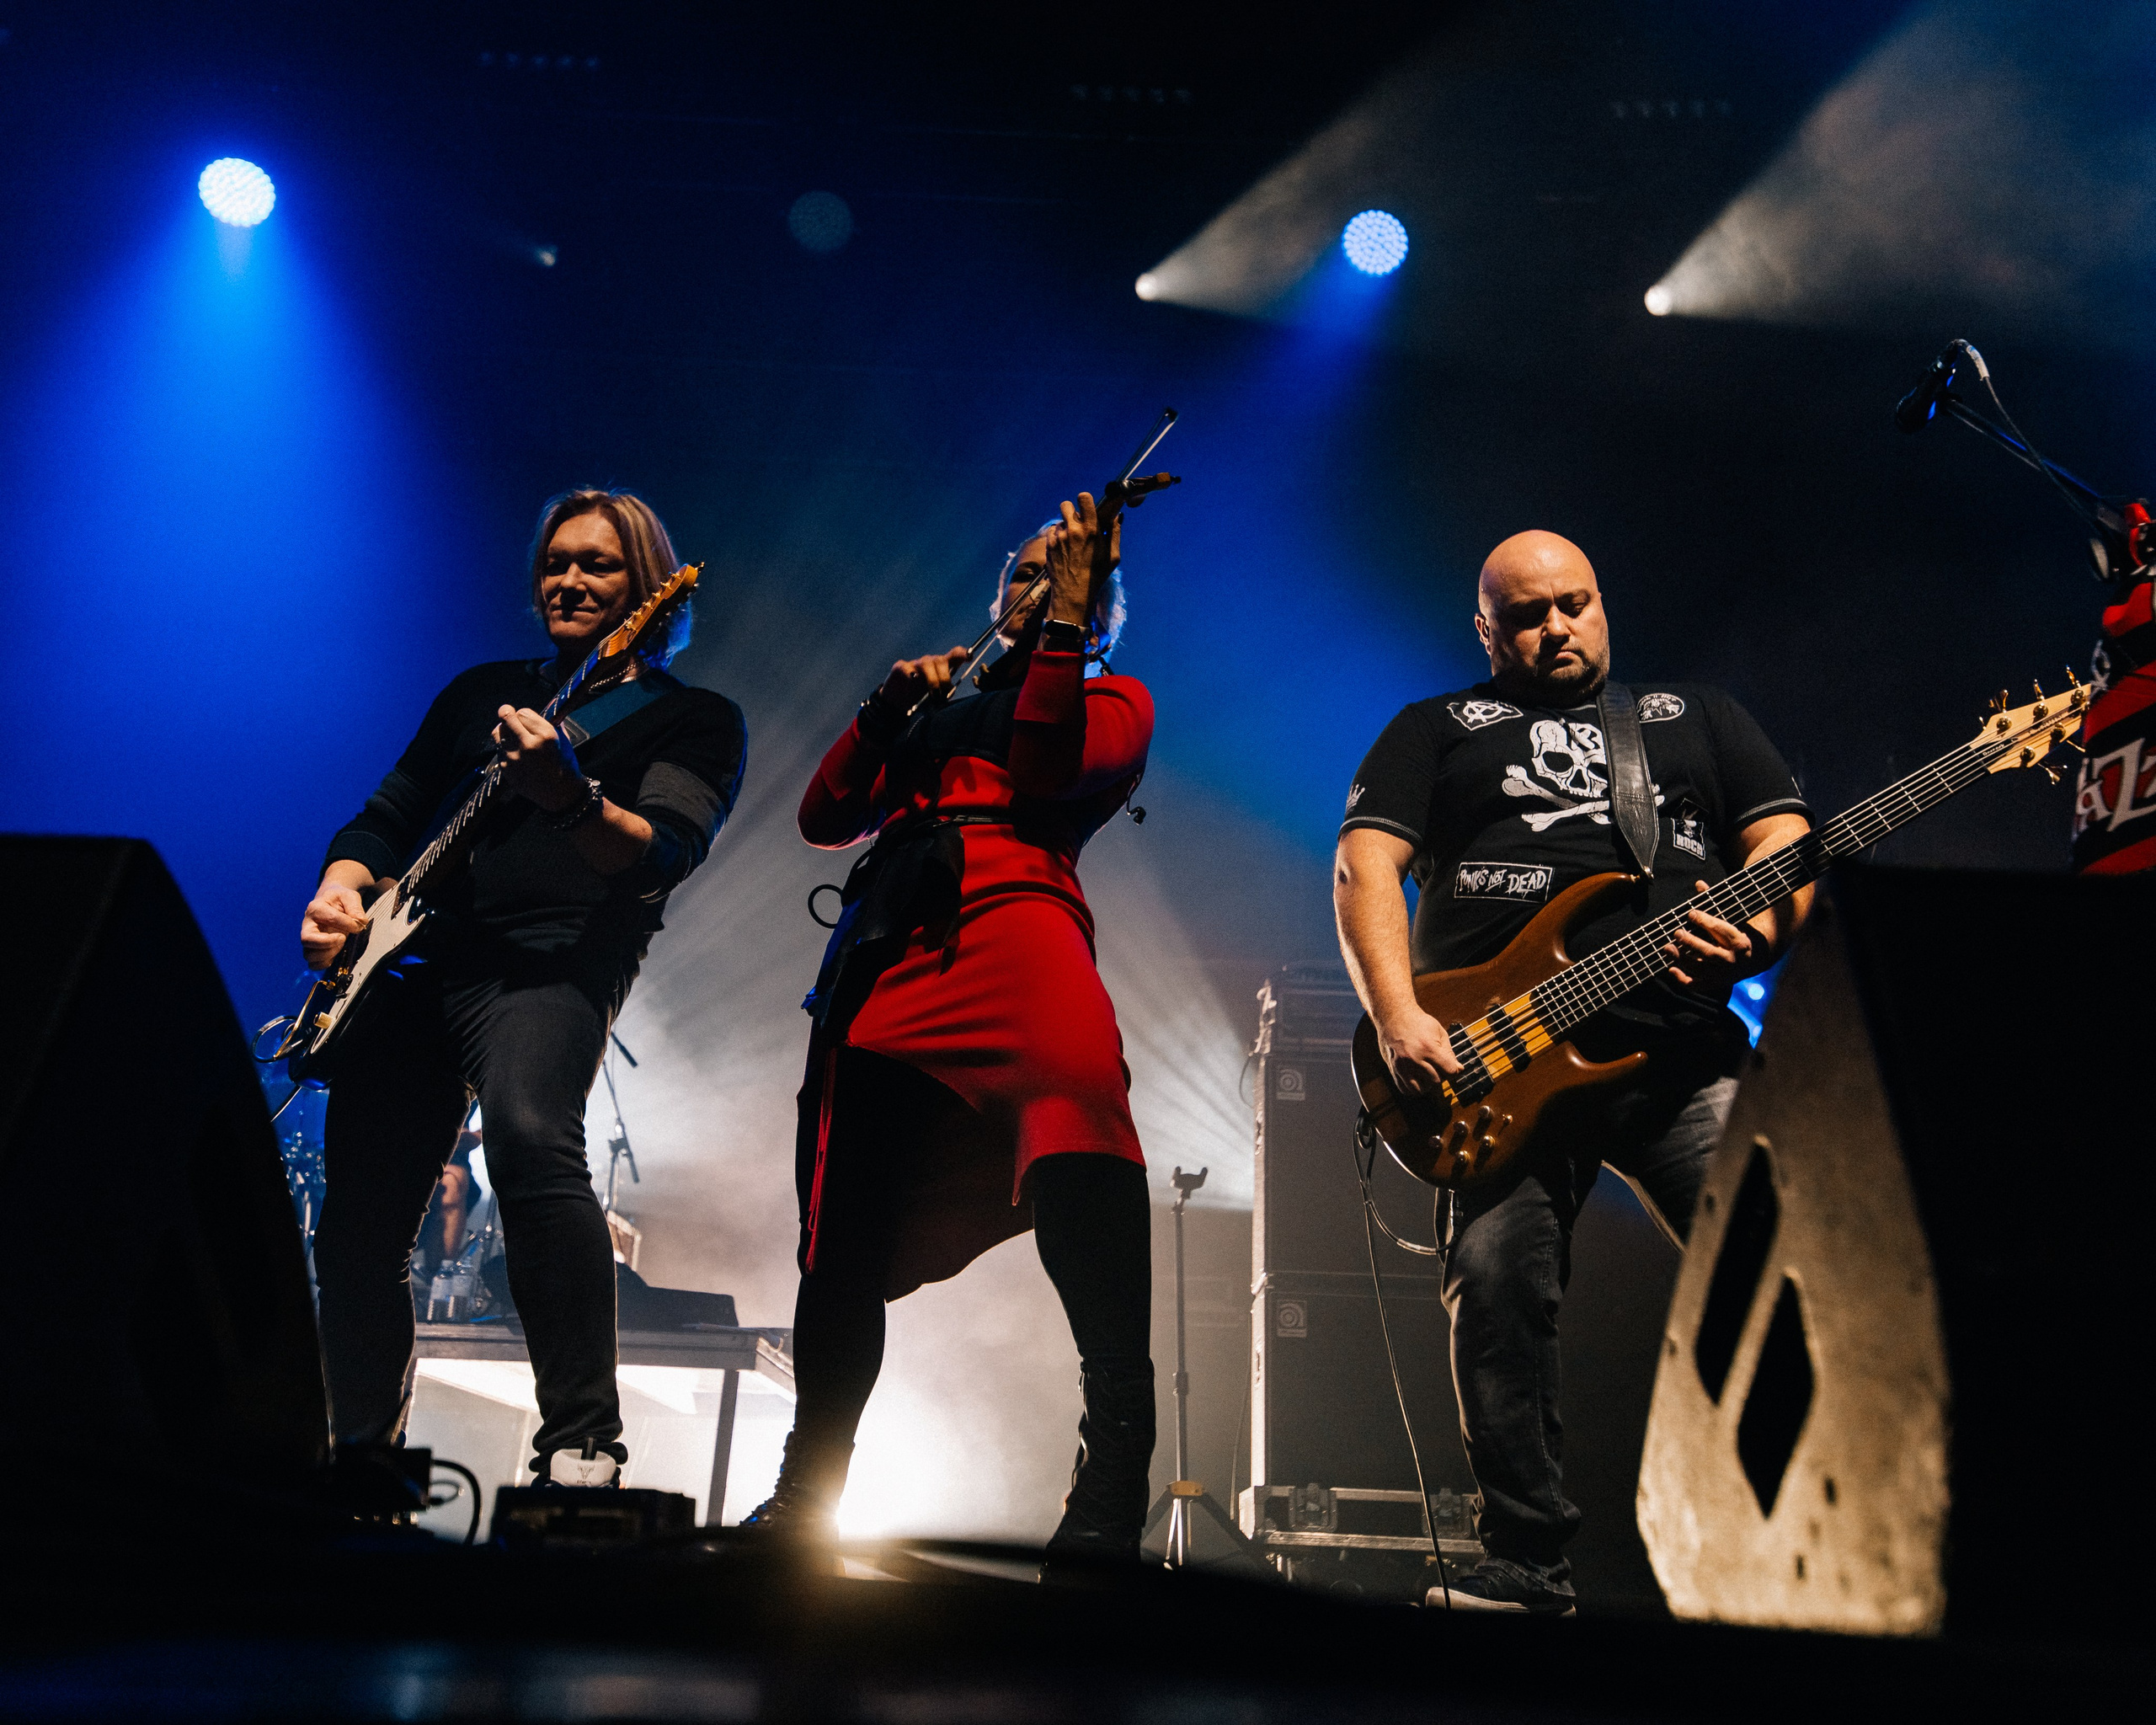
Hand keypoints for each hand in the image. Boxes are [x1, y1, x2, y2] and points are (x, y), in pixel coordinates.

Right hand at [301, 882, 366, 969]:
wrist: (330, 903)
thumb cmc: (339, 900)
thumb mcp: (349, 896)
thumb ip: (355, 907)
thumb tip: (359, 922)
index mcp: (316, 908)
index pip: (329, 918)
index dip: (347, 923)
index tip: (358, 925)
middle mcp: (308, 924)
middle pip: (307, 939)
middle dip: (328, 942)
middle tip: (343, 938)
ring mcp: (309, 939)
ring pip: (309, 955)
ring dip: (328, 954)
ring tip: (340, 944)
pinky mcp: (313, 949)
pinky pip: (313, 964)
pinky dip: (325, 963)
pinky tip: (335, 954)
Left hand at [494, 705, 583, 811]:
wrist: (560, 794)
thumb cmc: (564, 766)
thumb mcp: (563, 741)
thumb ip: (550, 724)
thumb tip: (538, 713)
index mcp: (545, 735)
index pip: (522, 712)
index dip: (523, 714)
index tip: (525, 718)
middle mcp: (527, 744)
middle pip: (506, 717)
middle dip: (506, 713)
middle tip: (507, 713)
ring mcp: (514, 757)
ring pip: (498, 732)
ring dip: (504, 731)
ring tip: (511, 735)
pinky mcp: (505, 768)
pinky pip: (499, 750)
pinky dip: (505, 749)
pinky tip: (515, 754)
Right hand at [877, 646, 968, 709]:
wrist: (898, 702)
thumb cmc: (921, 697)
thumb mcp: (937, 696)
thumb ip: (946, 694)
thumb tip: (956, 699)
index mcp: (941, 667)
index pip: (954, 655)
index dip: (963, 654)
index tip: (970, 657)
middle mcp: (929, 662)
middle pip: (940, 660)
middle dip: (945, 677)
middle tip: (944, 693)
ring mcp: (914, 664)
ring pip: (926, 663)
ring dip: (932, 679)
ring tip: (933, 694)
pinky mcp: (900, 667)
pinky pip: (906, 667)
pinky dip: (910, 674)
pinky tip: (912, 681)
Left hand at [1042, 491, 1120, 625]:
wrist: (1073, 594)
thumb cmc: (1096, 576)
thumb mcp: (1113, 556)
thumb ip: (1115, 533)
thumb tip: (1117, 516)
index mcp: (1091, 530)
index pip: (1083, 498)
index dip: (1084, 499)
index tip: (1086, 505)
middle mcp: (1073, 530)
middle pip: (1066, 505)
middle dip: (1071, 511)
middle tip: (1076, 522)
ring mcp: (1059, 537)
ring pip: (1059, 521)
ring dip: (1065, 527)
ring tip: (1072, 542)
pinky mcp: (1049, 545)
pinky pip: (1052, 532)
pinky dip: (1057, 537)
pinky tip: (1064, 548)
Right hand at [1378, 1006, 1463, 1099]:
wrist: (1393, 1015)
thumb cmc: (1417, 1021)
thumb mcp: (1438, 1032)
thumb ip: (1449, 1052)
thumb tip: (1459, 1069)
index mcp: (1428, 1048)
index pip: (1450, 1071)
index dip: (1453, 1070)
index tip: (1450, 1066)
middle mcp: (1415, 1059)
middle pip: (1436, 1081)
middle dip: (1440, 1076)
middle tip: (1437, 1067)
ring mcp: (1402, 1066)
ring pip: (1420, 1090)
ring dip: (1426, 1085)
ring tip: (1426, 1074)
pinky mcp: (1393, 1069)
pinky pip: (1405, 1089)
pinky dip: (1413, 1088)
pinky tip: (1416, 1079)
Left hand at [1662, 880, 1754, 987]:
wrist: (1755, 959)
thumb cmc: (1738, 933)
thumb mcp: (1732, 918)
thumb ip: (1715, 903)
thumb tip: (1698, 883)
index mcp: (1740, 942)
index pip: (1722, 930)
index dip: (1706, 921)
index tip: (1690, 913)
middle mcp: (1734, 961)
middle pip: (1711, 953)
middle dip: (1692, 943)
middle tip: (1676, 933)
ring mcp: (1724, 975)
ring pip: (1702, 969)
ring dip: (1683, 959)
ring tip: (1668, 948)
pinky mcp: (1716, 983)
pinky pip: (1698, 985)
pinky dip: (1683, 980)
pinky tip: (1671, 968)